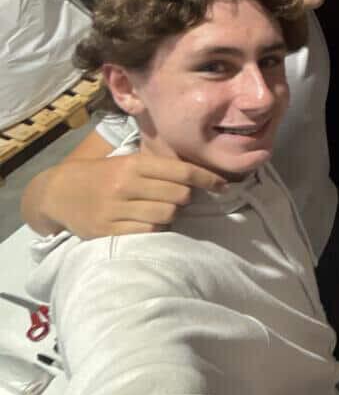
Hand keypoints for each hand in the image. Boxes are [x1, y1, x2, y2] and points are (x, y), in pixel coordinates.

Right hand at [43, 154, 226, 237]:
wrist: (58, 192)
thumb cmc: (101, 175)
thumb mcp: (127, 162)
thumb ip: (158, 168)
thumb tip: (197, 177)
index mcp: (134, 164)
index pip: (182, 172)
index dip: (207, 179)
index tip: (223, 186)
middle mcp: (127, 185)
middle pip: (179, 196)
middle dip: (185, 198)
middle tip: (177, 198)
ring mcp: (117, 209)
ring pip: (166, 216)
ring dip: (170, 214)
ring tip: (157, 209)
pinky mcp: (108, 230)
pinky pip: (147, 232)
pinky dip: (154, 228)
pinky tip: (145, 222)